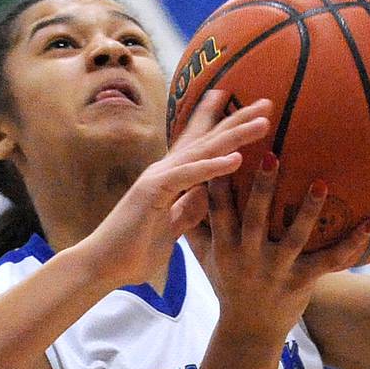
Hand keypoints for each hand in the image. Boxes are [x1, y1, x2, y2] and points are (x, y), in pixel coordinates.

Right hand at [84, 91, 271, 287]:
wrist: (102, 266)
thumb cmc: (133, 252)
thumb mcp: (172, 230)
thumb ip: (189, 211)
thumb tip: (209, 197)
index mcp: (170, 180)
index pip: (200, 146)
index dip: (221, 124)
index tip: (245, 108)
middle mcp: (165, 172)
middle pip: (206, 139)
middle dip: (236, 119)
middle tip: (267, 102)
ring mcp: (158, 179)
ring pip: (202, 150)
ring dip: (233, 135)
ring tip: (263, 122)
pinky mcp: (152, 192)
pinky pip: (188, 176)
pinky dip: (211, 166)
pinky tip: (236, 159)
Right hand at [198, 156, 369, 340]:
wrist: (248, 332)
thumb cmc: (228, 287)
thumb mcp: (206, 261)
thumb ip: (196, 230)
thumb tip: (183, 196)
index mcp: (225, 248)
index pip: (219, 212)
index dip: (220, 183)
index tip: (225, 153)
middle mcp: (249, 258)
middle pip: (255, 218)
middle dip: (263, 187)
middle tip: (273, 155)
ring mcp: (276, 270)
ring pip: (294, 237)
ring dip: (308, 210)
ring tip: (320, 183)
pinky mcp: (301, 282)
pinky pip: (330, 261)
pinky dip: (352, 243)